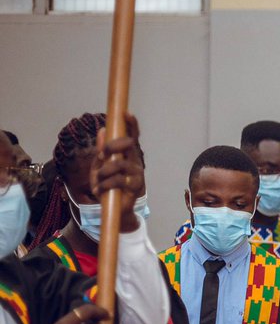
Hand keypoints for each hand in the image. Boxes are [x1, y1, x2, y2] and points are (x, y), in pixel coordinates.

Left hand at [91, 113, 144, 232]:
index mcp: (127, 155)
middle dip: (112, 146)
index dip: (131, 125)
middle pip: (129, 144)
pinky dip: (105, 185)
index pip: (132, 137)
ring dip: (104, 171)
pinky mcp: (136, 186)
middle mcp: (135, 161)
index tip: (126, 113)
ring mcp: (137, 173)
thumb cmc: (107, 187)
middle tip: (102, 155)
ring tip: (98, 181)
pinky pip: (118, 180)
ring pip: (119, 163)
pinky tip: (100, 190)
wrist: (114, 210)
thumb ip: (101, 150)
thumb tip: (102, 130)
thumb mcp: (99, 167)